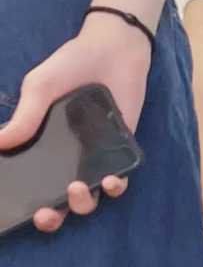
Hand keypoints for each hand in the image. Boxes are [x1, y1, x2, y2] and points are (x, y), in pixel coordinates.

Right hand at [0, 14, 150, 232]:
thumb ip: (24, 118)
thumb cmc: (69, 65)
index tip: (17, 210)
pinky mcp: (121, 151)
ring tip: (76, 189)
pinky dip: (115, 187)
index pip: (29, 183)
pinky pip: (120, 179)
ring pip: (88, 197)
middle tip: (45, 214)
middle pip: (58, 202)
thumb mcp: (39, 87)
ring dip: (82, 204)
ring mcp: (94, 157)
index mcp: (41, 147)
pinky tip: (110, 180)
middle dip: (51, 217)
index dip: (22, 202)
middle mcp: (66, 158)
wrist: (112, 48)